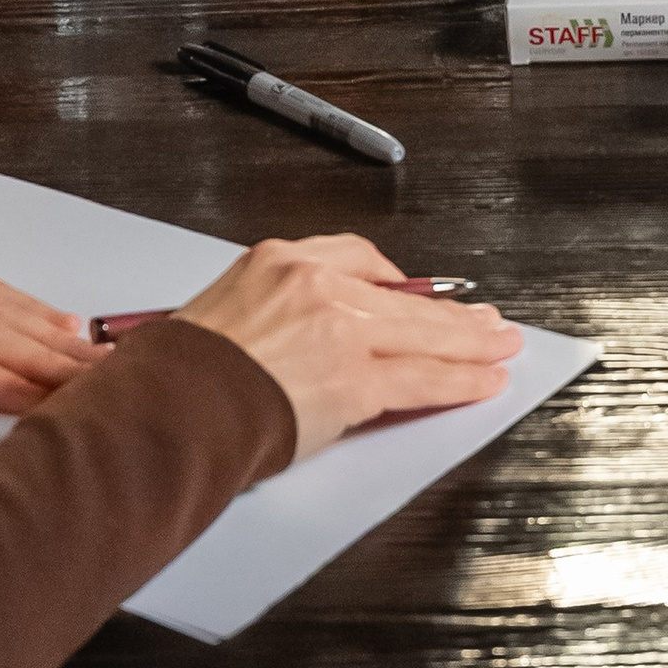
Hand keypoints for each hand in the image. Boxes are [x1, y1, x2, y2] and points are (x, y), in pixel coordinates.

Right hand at [173, 232, 515, 461]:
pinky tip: (483, 381)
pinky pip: (421, 379)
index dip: (394, 280)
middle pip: (401, 296)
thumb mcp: (218, 311)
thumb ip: (270, 312)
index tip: (413, 291)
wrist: (168, 411)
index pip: (355, 256)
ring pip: (421, 333)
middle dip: (448, 311)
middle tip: (482, 317)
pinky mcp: (354, 381)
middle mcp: (312, 285)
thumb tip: (304, 338)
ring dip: (469, 342)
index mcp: (276, 260)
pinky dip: (460, 381)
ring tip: (499, 344)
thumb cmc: (178, 375)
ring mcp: (338, 331)